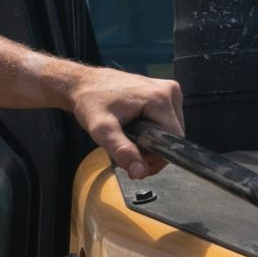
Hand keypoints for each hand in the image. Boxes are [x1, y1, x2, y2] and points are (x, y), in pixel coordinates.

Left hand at [64, 65, 183, 179]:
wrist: (84, 84)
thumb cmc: (90, 103)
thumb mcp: (101, 129)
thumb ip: (121, 150)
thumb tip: (139, 172)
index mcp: (160, 98)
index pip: (173, 141)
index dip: (155, 156)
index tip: (132, 157)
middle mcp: (170, 91)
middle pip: (173, 138)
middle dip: (151, 151)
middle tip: (126, 149)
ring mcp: (169, 90)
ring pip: (170, 132)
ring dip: (151, 143)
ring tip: (128, 137)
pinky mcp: (165, 93)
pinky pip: (166, 122)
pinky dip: (152, 132)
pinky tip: (135, 129)